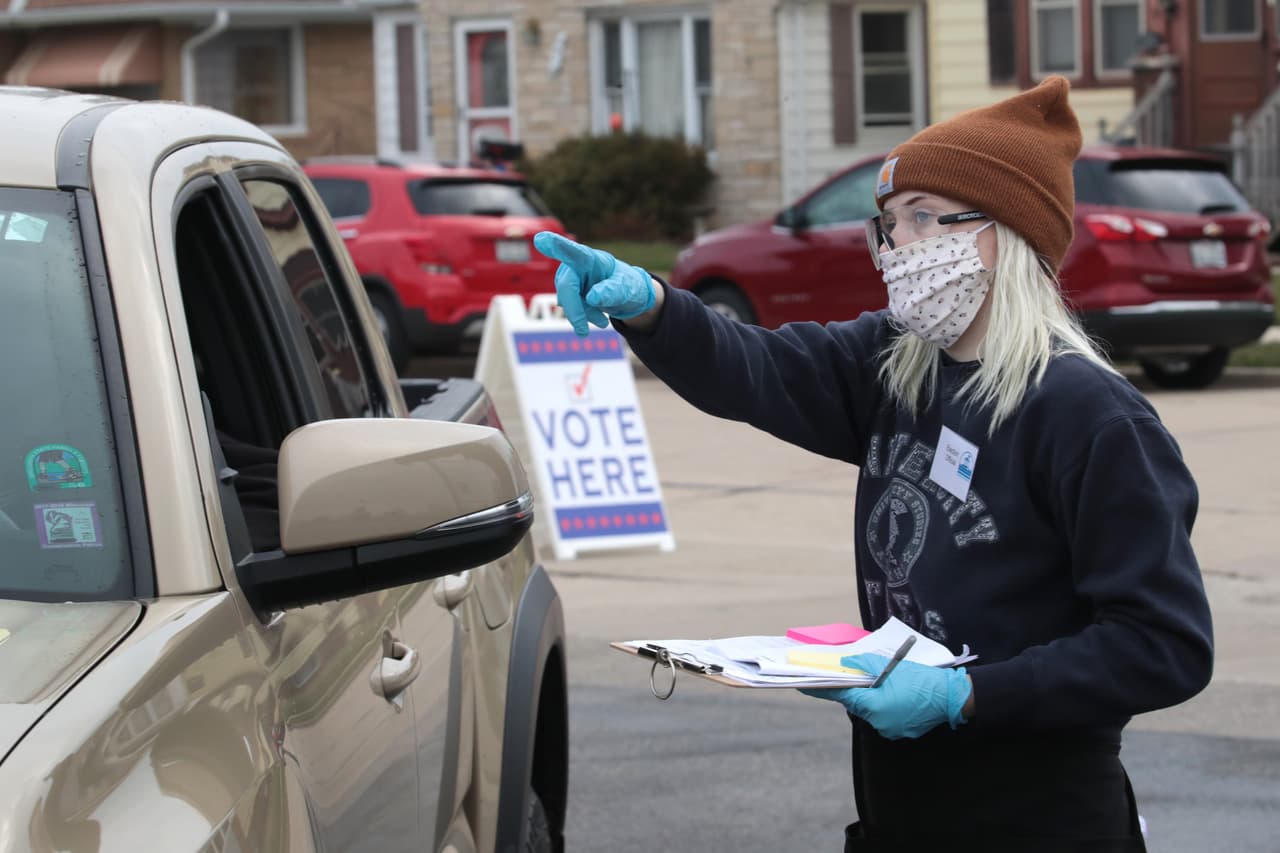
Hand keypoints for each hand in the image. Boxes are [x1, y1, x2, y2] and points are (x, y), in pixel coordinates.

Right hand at [533, 232, 655, 335]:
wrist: (625, 295)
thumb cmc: (626, 285)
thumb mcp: (626, 289)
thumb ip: (611, 291)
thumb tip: (592, 298)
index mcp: (591, 258)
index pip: (573, 252)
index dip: (557, 245)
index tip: (542, 239)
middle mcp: (575, 265)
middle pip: (567, 286)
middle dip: (575, 310)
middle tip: (583, 333)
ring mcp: (570, 278)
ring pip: (567, 301)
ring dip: (583, 314)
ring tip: (603, 321)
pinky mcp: (568, 291)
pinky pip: (570, 308)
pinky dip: (582, 317)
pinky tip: (598, 319)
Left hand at [799, 655, 970, 739]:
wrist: (952, 698)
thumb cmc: (922, 681)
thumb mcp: (892, 667)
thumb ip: (865, 665)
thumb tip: (847, 664)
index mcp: (874, 706)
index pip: (841, 696)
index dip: (821, 690)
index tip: (802, 686)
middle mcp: (878, 722)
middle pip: (856, 703)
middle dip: (854, 690)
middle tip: (851, 675)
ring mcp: (890, 729)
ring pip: (870, 710)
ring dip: (872, 697)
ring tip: (884, 682)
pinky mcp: (900, 732)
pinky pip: (884, 717)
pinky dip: (885, 705)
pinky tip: (896, 693)